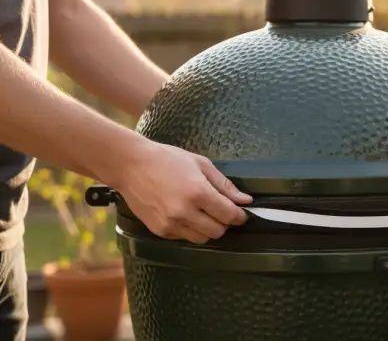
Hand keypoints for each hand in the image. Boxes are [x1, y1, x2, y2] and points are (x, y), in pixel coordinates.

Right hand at [111, 140, 252, 243]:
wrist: (131, 165)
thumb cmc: (167, 160)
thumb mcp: (201, 164)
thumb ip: (225, 185)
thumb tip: (245, 200)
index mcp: (198, 193)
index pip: (229, 215)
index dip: (239, 216)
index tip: (240, 213)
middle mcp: (185, 212)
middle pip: (218, 232)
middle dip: (224, 223)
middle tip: (220, 211)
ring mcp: (170, 224)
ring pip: (202, 239)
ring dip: (207, 229)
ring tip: (202, 213)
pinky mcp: (159, 231)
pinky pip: (184, 238)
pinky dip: (190, 230)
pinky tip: (185, 215)